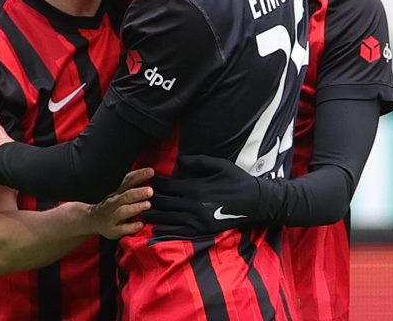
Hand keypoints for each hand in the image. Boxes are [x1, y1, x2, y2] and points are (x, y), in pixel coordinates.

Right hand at [86, 167, 154, 239]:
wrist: (92, 220)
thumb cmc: (112, 205)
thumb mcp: (120, 193)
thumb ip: (133, 185)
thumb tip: (151, 174)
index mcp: (118, 192)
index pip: (128, 181)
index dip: (139, 175)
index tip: (151, 171)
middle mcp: (115, 203)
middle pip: (126, 196)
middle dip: (138, 193)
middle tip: (150, 191)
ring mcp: (113, 216)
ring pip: (123, 211)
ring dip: (135, 207)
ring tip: (147, 205)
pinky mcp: (113, 230)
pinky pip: (122, 229)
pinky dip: (131, 227)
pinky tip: (140, 224)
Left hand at [143, 155, 262, 237]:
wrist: (255, 202)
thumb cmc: (237, 180)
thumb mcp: (220, 165)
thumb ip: (198, 161)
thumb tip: (180, 160)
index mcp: (195, 187)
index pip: (168, 185)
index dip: (154, 183)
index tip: (145, 180)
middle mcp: (193, 204)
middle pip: (163, 202)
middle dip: (149, 199)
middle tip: (137, 196)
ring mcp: (197, 220)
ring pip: (168, 218)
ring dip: (152, 215)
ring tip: (140, 212)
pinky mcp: (202, 231)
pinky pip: (179, 232)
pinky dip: (165, 231)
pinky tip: (156, 229)